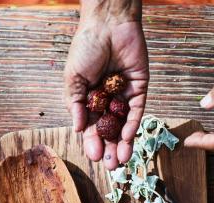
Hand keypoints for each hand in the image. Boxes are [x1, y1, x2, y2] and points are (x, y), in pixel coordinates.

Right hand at [64, 17, 148, 169]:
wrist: (108, 25)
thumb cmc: (86, 47)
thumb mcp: (73, 77)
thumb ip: (75, 103)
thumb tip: (76, 128)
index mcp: (88, 98)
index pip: (91, 127)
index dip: (93, 142)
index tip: (95, 157)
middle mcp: (107, 101)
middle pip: (109, 131)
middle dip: (110, 149)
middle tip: (111, 166)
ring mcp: (124, 97)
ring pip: (124, 126)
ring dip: (124, 143)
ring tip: (122, 160)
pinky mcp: (140, 90)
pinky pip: (137, 112)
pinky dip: (133, 126)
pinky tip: (129, 139)